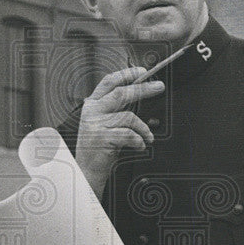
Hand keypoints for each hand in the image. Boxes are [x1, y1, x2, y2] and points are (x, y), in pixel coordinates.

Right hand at [75, 67, 164, 197]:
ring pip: (128, 116)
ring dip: (143, 127)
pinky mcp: (102, 139)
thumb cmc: (97, 149)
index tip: (142, 72)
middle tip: (159, 87)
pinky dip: (139, 140)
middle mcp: (92, 112)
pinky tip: (139, 145)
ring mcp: (95, 125)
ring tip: (147, 136)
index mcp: (92, 104)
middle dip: (143, 89)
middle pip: (121, 93)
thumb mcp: (103, 124)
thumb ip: (115, 109)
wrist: (85, 172)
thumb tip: (139, 94)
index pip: (109, 82)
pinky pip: (128, 134)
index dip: (126, 74)